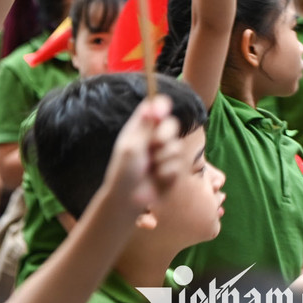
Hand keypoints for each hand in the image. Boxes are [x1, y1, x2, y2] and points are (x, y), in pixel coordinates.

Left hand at [103, 95, 182, 216]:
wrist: (128, 199)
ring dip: (163, 159)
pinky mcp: (173, 170)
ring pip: (177, 147)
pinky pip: (179, 166)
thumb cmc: (124, 171)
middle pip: (171, 124)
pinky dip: (166, 172)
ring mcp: (164, 154)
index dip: (161, 106)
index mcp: (139, 129)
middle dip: (165, 134)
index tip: (162, 111)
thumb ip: (145, 127)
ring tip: (150, 168)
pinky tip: (156, 178)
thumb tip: (152, 104)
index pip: (153, 109)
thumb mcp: (132, 147)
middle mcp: (153, 139)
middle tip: (155, 144)